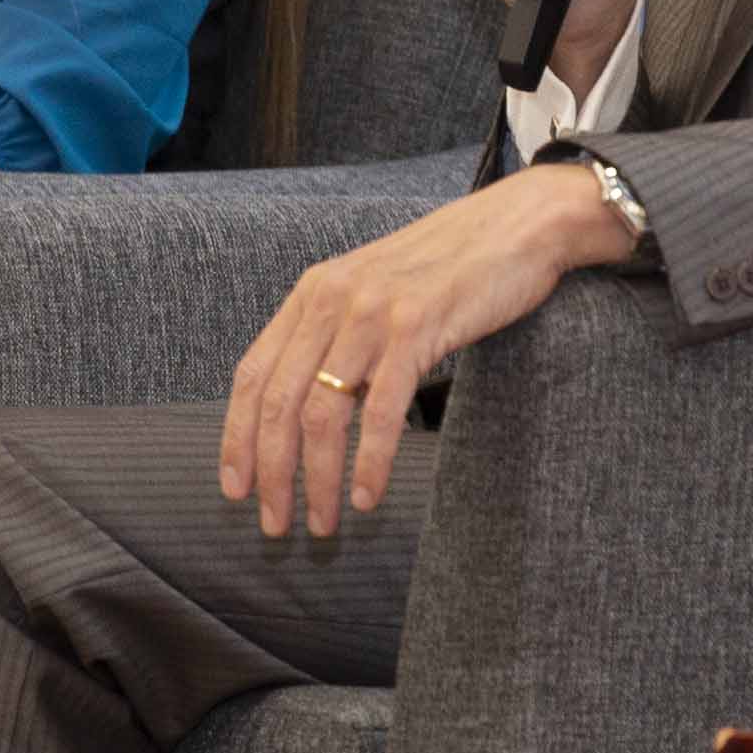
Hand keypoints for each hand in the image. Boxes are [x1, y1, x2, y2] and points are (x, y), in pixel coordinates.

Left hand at [217, 165, 636, 536]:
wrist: (516, 226)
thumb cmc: (450, 270)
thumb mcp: (374, 293)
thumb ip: (337, 336)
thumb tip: (309, 409)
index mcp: (312, 293)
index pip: (251, 375)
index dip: (236, 438)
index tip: (236, 489)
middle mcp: (331, 299)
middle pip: (278, 402)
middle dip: (271, 474)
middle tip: (277, 527)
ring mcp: (372, 312)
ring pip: (322, 413)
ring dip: (317, 480)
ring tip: (324, 523)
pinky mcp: (416, 326)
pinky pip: (381, 410)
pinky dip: (369, 462)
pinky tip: (367, 496)